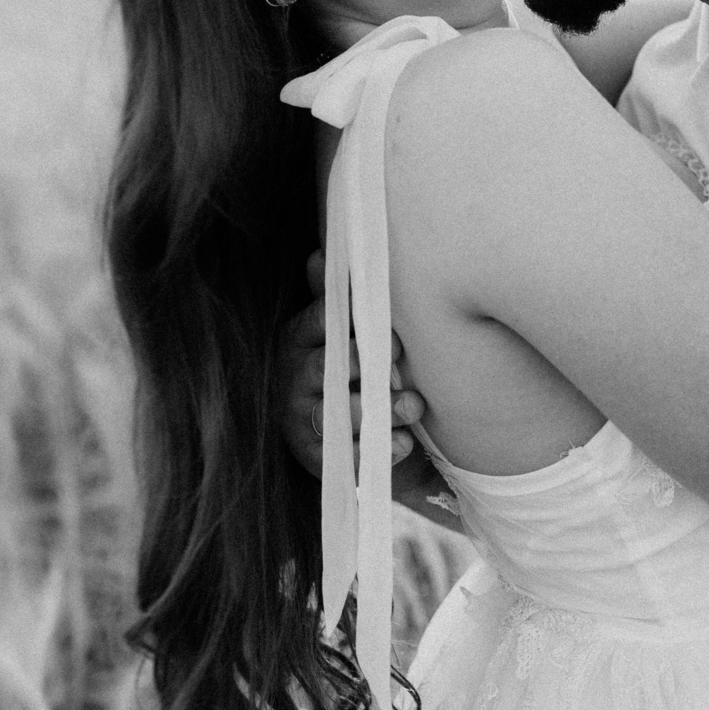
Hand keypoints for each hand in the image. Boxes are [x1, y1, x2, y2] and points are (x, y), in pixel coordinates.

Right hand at [275, 252, 425, 479]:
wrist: (343, 437)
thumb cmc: (344, 367)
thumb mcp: (334, 329)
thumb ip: (333, 295)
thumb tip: (320, 251)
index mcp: (297, 339)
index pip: (316, 322)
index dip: (350, 321)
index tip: (385, 327)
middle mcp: (294, 379)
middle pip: (329, 368)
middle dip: (368, 366)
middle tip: (401, 363)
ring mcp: (303, 420)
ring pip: (340, 413)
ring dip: (382, 409)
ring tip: (414, 406)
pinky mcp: (318, 458)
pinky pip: (350, 456)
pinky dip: (382, 449)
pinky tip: (405, 442)